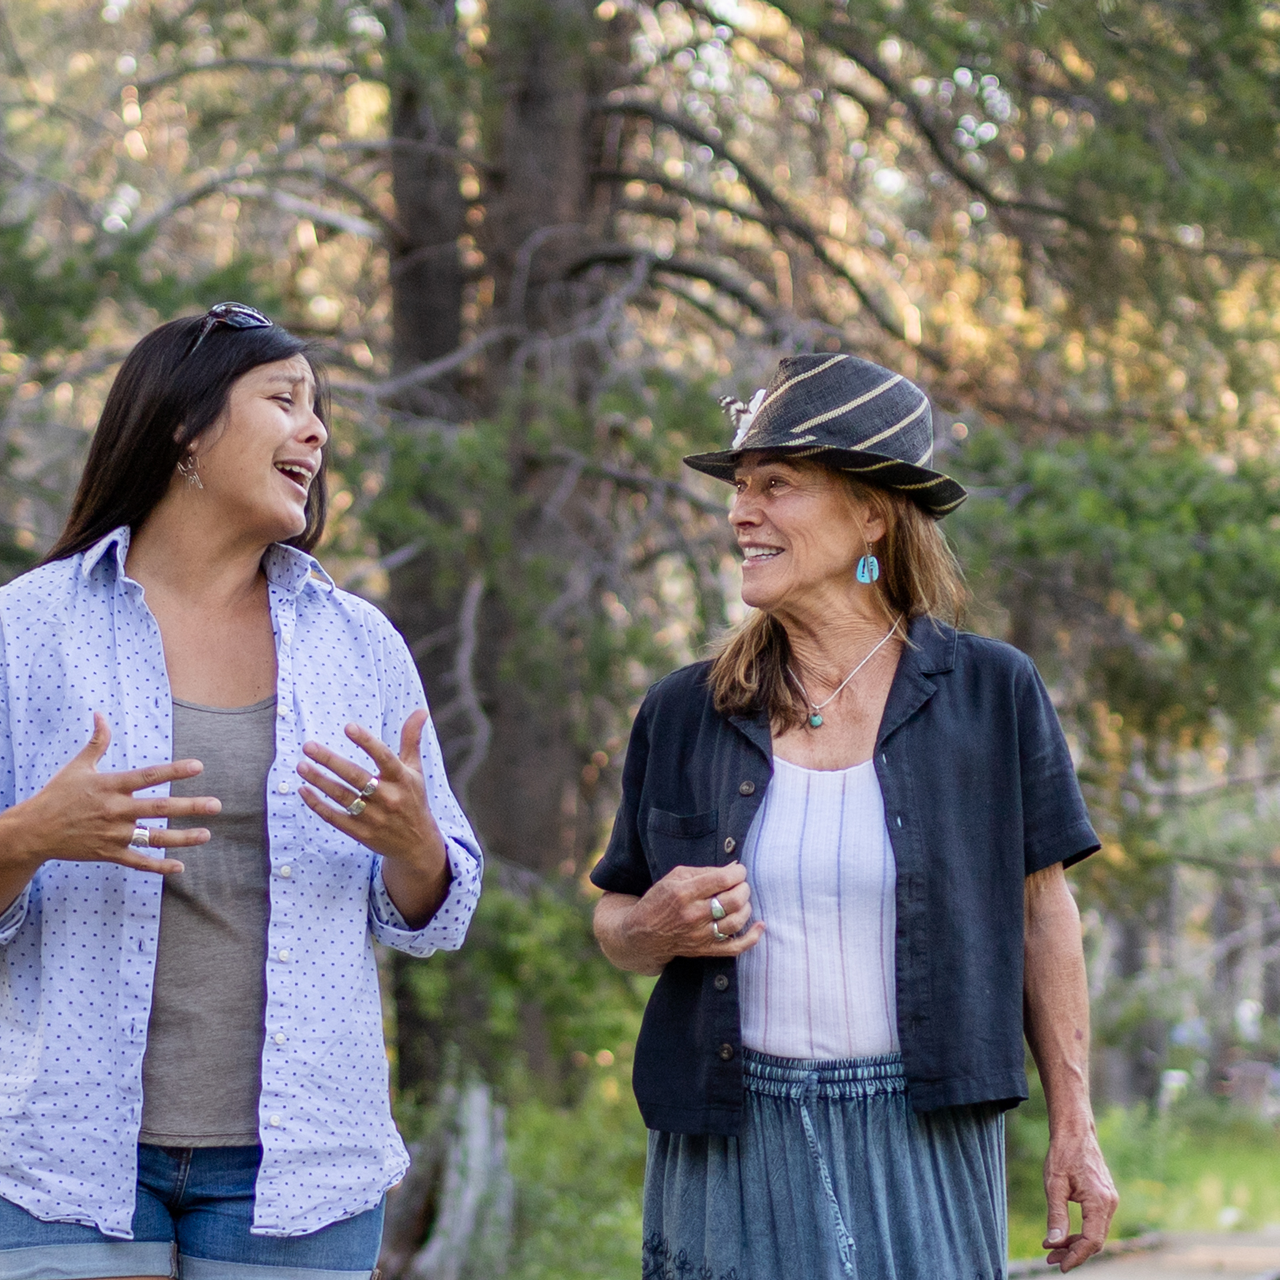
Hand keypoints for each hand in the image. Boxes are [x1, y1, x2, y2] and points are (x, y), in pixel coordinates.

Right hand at [0, 712, 218, 875]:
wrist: (34, 830)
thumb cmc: (58, 795)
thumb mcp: (78, 766)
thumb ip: (97, 742)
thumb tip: (100, 714)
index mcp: (110, 785)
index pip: (148, 776)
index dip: (173, 771)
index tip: (198, 767)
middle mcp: (115, 810)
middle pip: (159, 807)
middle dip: (189, 806)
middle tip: (216, 806)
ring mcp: (113, 834)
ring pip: (153, 837)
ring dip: (182, 838)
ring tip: (206, 835)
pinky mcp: (108, 853)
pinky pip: (138, 861)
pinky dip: (158, 866)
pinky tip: (180, 867)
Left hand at [296, 709, 447, 875]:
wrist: (417, 843)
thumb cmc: (413, 798)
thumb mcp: (415, 770)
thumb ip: (412, 739)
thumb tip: (421, 710)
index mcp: (402, 779)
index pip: (384, 757)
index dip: (366, 742)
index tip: (348, 727)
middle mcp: (388, 798)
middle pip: (356, 776)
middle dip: (331, 760)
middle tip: (308, 746)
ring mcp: (374, 817)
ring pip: (342, 797)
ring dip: (320, 781)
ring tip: (301, 766)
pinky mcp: (361, 833)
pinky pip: (335, 818)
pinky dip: (318, 805)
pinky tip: (303, 791)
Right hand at [604, 863, 764, 972]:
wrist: (643, 934)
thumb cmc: (660, 900)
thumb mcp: (675, 877)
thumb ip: (704, 871)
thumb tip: (733, 868)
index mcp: (684, 892)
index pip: (722, 880)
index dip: (737, 872)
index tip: (739, 870)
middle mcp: (693, 915)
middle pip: (733, 901)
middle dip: (744, 888)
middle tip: (741, 885)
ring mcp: (700, 935)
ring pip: (736, 921)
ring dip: (746, 907)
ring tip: (741, 900)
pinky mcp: (706, 950)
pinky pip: (735, 948)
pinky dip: (752, 937)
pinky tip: (760, 926)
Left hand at [1042, 1126, 1118, 1271]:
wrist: (1075, 1131)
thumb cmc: (1063, 1154)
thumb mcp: (1054, 1184)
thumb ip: (1056, 1215)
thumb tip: (1054, 1242)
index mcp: (1099, 1202)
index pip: (1092, 1241)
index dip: (1076, 1256)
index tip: (1060, 1266)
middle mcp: (1109, 1203)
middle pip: (1094, 1240)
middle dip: (1073, 1252)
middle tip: (1050, 1258)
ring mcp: (1109, 1200)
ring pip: (1095, 1232)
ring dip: (1075, 1243)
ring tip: (1052, 1247)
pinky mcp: (1105, 1197)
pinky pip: (1095, 1222)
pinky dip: (1080, 1231)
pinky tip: (1063, 1234)